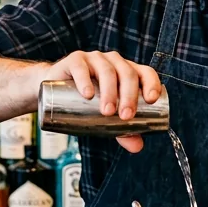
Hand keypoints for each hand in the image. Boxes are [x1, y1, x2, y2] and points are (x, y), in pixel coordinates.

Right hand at [45, 50, 161, 152]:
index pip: (145, 72)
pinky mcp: (74, 60)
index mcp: (127, 71)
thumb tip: (137, 147)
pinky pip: (81, 68)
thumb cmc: (88, 103)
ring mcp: (94, 59)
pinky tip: (87, 94)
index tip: (151, 100)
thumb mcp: (107, 117)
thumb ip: (123, 131)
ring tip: (107, 111)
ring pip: (107, 70)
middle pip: (127, 73)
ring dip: (109, 91)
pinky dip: (85, 80)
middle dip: (129, 95)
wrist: (56, 93)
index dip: (151, 83)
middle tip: (126, 116)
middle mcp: (113, 61)